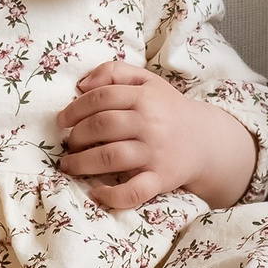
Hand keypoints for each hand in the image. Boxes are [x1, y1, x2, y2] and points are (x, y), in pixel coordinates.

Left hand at [57, 61, 258, 211]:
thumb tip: (82, 85)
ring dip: (82, 163)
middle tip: (68, 144)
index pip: (101, 98)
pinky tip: (96, 191)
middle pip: (102, 126)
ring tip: (69, 165)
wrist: (205, 140)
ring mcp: (155, 153)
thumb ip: (114, 72)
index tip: (62, 120)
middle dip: (76, 136)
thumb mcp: (146, 81)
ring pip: (111, 157)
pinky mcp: (160, 179)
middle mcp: (149, 124)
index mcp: (144, 97)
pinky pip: (134, 192)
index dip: (74, 109)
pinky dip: (112, 195)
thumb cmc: (167, 109)